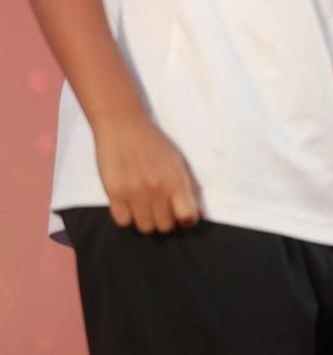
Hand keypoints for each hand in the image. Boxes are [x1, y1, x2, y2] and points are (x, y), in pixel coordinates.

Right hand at [96, 115, 199, 231]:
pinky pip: (123, 221)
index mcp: (176, 181)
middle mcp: (156, 190)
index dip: (187, 220)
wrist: (124, 127)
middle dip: (166, 220)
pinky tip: (129, 204)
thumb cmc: (155, 143)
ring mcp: (134, 194)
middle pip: (165, 226)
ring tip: (145, 207)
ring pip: (144, 227)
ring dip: (146, 220)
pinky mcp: (113, 194)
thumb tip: (197, 213)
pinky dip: (127, 217)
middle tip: (162, 209)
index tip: (184, 217)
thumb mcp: (178, 162)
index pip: (187, 216)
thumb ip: (188, 187)